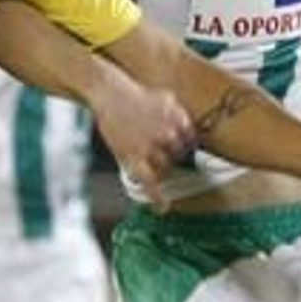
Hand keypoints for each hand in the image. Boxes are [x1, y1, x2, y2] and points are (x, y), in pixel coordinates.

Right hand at [89, 74, 196, 207]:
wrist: (109, 93)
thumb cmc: (136, 94)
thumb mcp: (166, 98)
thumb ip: (180, 114)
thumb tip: (188, 129)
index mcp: (179, 120)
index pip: (191, 142)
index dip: (183, 144)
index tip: (175, 144)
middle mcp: (168, 135)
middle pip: (178, 156)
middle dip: (169, 153)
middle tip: (151, 143)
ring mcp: (151, 148)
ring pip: (165, 168)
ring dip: (159, 165)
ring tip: (142, 150)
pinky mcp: (134, 158)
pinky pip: (149, 183)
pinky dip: (156, 197)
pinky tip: (162, 208)